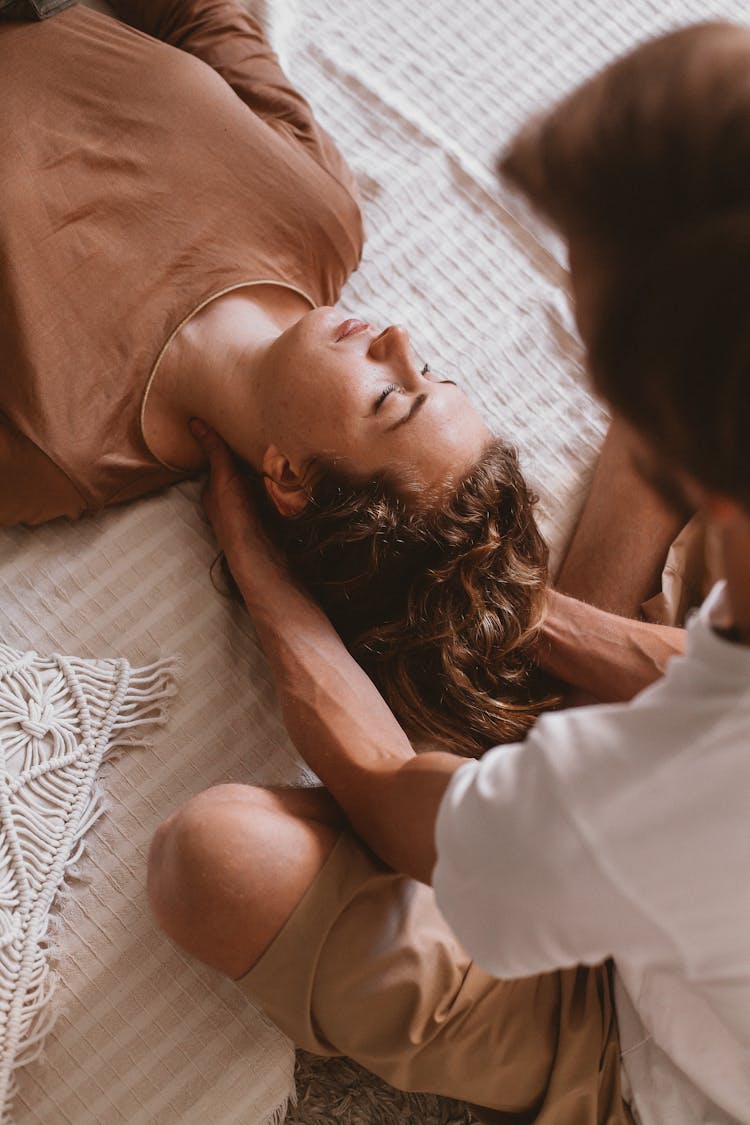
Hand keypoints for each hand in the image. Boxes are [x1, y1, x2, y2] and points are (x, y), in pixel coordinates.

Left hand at [189, 419, 283, 586]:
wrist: (258, 552)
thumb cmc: (234, 516)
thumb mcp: (222, 477)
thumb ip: (214, 451)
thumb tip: (193, 421)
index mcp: (212, 493)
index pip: (215, 465)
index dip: (222, 449)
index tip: (231, 429)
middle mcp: (227, 503)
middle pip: (236, 474)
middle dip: (245, 460)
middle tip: (258, 435)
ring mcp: (247, 511)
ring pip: (254, 484)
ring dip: (262, 471)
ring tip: (275, 448)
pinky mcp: (266, 517)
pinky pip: (270, 494)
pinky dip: (275, 484)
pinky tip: (285, 475)